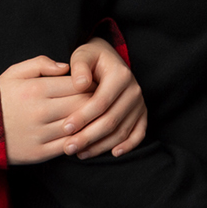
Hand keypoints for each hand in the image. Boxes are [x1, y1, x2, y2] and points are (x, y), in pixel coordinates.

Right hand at [0, 55, 90, 164]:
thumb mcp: (15, 72)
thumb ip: (41, 63)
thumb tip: (67, 66)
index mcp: (36, 89)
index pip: (77, 84)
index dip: (91, 83)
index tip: (95, 84)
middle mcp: (40, 111)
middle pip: (82, 105)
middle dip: (96, 101)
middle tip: (102, 99)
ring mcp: (40, 134)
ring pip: (78, 127)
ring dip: (91, 122)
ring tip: (97, 116)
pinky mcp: (38, 153)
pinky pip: (68, 146)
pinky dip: (80, 140)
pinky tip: (84, 134)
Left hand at [61, 37, 146, 158]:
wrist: (108, 57)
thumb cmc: (91, 58)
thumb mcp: (83, 54)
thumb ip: (80, 66)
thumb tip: (80, 84)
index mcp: (120, 75)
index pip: (100, 102)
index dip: (82, 117)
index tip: (65, 128)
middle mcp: (134, 90)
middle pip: (111, 120)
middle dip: (88, 137)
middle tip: (68, 148)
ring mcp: (139, 103)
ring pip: (122, 131)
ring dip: (101, 145)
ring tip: (80, 153)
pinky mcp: (142, 113)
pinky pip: (139, 133)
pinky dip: (128, 145)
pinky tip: (113, 153)